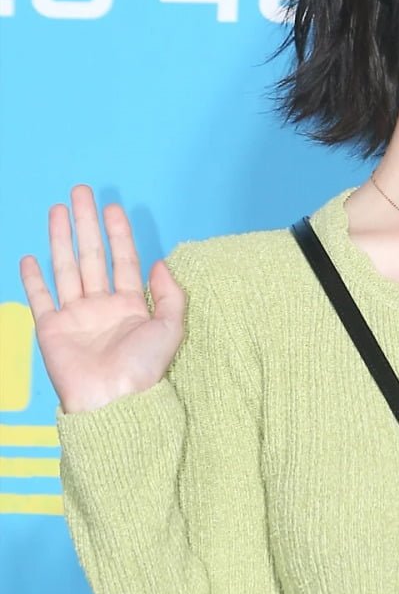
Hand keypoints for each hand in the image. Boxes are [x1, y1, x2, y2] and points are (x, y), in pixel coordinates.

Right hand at [19, 185, 185, 413]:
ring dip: (61, 238)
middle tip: (81, 192)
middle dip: (87, 223)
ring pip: (67, 267)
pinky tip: (31, 257)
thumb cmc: (144, 369)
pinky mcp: (51, 330)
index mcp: (131, 306)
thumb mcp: (171, 328)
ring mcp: (75, 316)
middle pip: (93, 255)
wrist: (113, 401)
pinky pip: (41, 298)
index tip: (113, 206)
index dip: (119, 233)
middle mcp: (102, 306)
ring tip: (58, 209)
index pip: (124, 260)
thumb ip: (171, 294)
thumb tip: (161, 262)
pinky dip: (34, 279)